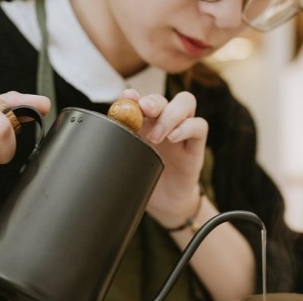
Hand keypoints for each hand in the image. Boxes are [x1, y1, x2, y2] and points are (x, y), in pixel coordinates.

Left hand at [119, 89, 206, 228]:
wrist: (166, 203)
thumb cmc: (147, 178)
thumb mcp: (129, 162)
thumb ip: (121, 145)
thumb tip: (102, 134)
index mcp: (144, 123)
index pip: (140, 100)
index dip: (133, 95)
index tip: (126, 97)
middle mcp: (164, 122)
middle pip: (163, 98)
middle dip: (152, 102)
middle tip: (143, 111)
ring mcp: (182, 130)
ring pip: (185, 102)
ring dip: (170, 114)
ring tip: (157, 135)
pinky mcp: (196, 144)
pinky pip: (199, 125)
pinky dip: (187, 127)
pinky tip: (174, 137)